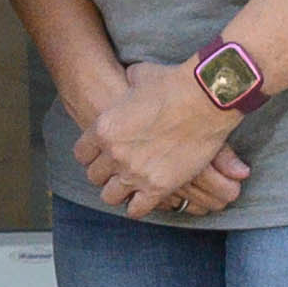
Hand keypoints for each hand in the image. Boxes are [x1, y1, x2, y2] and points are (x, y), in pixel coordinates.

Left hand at [75, 61, 252, 219]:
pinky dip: (138, 206)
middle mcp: (113, 153)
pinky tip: (145, 198)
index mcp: (102, 128)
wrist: (206, 98)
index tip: (104, 155)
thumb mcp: (137, 77)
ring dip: (119, 191)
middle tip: (119, 171)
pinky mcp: (158, 186)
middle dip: (106, 174)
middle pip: (94, 177)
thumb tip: (128, 81)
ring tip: (130, 187)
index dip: (93, 155)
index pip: (82, 154)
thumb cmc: (173, 83)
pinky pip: (137, 209)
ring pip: (110, 196)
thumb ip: (125, 86)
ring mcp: (134, 172)